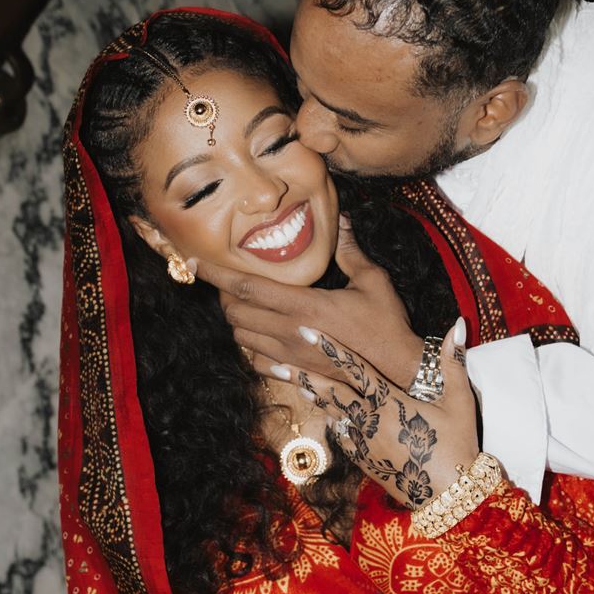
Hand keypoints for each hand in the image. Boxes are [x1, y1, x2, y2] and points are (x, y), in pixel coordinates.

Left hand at [191, 217, 423, 390]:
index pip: (247, 288)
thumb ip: (350, 251)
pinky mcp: (295, 373)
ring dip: (237, 318)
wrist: (398, 372)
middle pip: (235, 312)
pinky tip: (262, 333)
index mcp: (304, 305)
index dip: (216, 274)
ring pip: (241, 337)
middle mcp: (290, 331)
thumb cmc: (387, 324)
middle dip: (225, 295)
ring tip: (246, 304)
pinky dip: (251, 345)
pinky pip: (256, 361)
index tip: (196, 262)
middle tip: (231, 281)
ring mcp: (290, 356)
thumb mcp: (372, 281)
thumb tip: (340, 220)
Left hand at [284, 316, 479, 508]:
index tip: (306, 331)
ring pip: (331, 414)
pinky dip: (332, 422)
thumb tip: (458, 325)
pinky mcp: (364, 461)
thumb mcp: (459, 401)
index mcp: (389, 401)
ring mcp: (364, 443)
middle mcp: (370, 420)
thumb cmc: (458, 444)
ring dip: (312, 396)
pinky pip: (342, 436)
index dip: (329, 347)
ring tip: (291, 382)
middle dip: (302, 375)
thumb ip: (453, 362)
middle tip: (275, 363)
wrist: (450, 495)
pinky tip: (326, 415)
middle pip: (330, 392)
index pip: (354, 367)